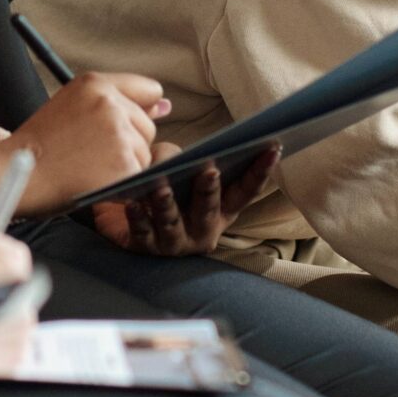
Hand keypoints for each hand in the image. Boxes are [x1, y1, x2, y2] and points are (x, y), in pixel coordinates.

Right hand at [8, 72, 169, 209]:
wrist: (14, 173)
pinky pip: (140, 177)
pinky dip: (124, 186)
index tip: (117, 128)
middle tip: (88, 153)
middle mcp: (110, 103)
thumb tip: (167, 106)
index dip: (138, 111)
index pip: (148, 89)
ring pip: (145, 153)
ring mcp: (118, 134)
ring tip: (88, 167)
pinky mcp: (122, 165)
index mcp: (96, 83)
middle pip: (148, 126)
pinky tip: (95, 182)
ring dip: (125, 165)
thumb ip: (119, 102)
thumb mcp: (72, 107)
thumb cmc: (40, 144)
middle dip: (128, 143)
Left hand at [91, 144, 280, 256]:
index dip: (261, 171)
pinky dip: (137, 217)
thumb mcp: (178, 168)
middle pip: (208, 210)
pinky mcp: (144, 248)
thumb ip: (179, 159)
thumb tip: (171, 158)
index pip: (246, 191)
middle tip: (209, 171)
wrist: (124, 216)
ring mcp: (174, 243)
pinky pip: (141, 233)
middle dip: (209, 191)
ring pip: (172, 224)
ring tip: (161, 187)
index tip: (273, 148)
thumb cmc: (161, 184)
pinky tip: (132, 203)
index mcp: (221, 210)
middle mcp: (202, 230)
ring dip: (167, 204)